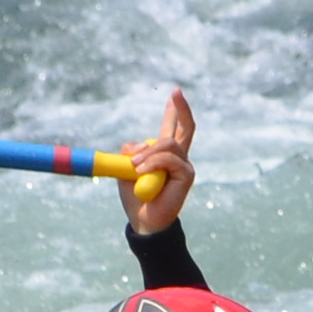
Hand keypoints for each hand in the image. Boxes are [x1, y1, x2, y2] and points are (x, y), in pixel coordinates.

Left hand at [118, 89, 196, 233]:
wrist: (144, 220)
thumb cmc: (135, 196)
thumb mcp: (125, 169)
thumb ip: (130, 154)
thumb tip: (135, 146)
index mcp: (164, 154)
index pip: (172, 128)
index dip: (173, 111)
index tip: (174, 94)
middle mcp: (178, 157)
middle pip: (186, 128)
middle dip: (181, 109)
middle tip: (176, 92)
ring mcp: (184, 166)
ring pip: (167, 145)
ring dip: (148, 153)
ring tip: (134, 168)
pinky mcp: (187, 175)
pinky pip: (169, 160)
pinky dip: (152, 163)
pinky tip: (141, 173)